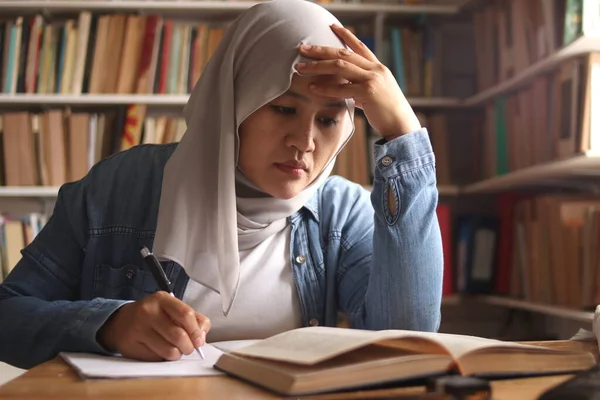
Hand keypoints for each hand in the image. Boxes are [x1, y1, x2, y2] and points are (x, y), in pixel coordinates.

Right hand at [97, 291, 210, 360]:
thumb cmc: (154, 315)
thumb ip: (193, 319)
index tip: (200, 341)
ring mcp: (138, 329)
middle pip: (179, 335)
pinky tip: (160, 350)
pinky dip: (163, 358)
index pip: (186, 315)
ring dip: (177, 354)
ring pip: (169, 350)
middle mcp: (148, 312)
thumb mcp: (172, 309)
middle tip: (188, 348)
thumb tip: (201, 336)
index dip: (196, 331)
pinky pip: (156, 358)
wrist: (121, 321)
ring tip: (175, 350)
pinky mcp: (130, 345)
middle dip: (189, 347)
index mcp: (162, 299)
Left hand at [297, 24, 420, 138]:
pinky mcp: (369, 92)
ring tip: (300, 67)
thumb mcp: (374, 94)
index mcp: (378, 67)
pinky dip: (325, 88)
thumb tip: (346, 88)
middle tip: (303, 48)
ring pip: (340, 66)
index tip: (332, 27)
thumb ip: (360, 88)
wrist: (402, 125)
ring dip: (317, 66)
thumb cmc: (387, 112)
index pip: (359, 46)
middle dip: (321, 50)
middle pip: (343, 53)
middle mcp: (375, 69)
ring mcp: (372, 79)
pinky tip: (312, 88)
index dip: (345, 35)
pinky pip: (342, 88)